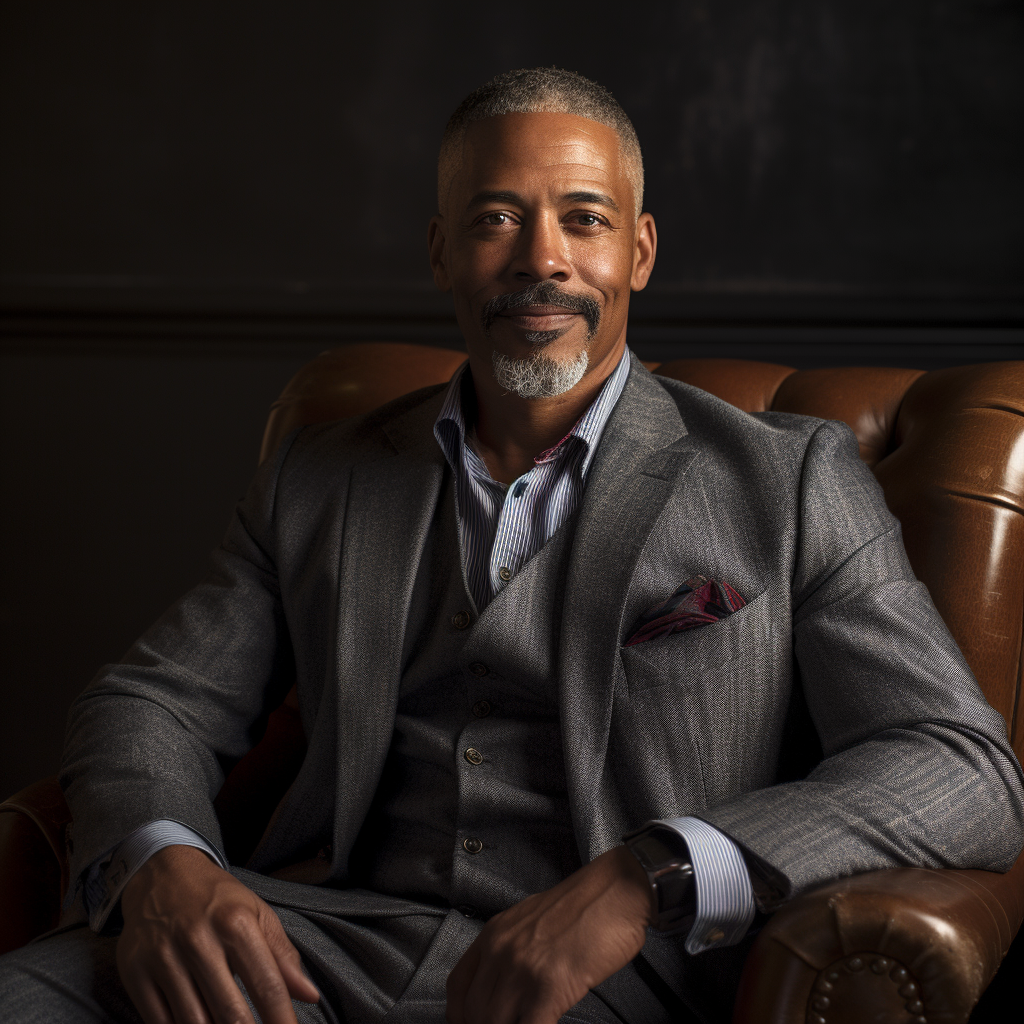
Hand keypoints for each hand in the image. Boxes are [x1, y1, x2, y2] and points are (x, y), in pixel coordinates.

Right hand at [117, 844, 319, 1023]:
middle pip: (230, 1012)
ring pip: (194, 1023)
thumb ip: (283, 956)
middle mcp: (198, 939)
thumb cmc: (217, 899)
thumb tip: (309, 996)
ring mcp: (163, 957)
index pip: (267, 985)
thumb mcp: (257, 914)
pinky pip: (159, 1022)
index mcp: (236, 923)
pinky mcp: (134, 972)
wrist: (163, 873)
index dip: (281, 1020)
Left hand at [445, 846, 650, 1023]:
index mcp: (495, 933)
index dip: (459, 1015)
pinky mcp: (549, 987)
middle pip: (474, 1012)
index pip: (457, 986)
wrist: (618, 890)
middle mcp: (501, 950)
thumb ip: (514, 949)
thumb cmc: (586, 905)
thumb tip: (508, 984)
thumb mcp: (533, 920)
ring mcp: (523, 969)